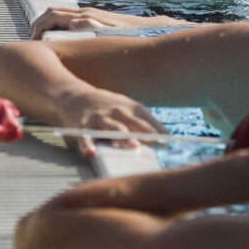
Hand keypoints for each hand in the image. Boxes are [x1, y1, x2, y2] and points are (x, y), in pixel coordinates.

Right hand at [30, 5, 131, 38]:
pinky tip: (60, 43)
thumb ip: (92, 25)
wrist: (148, 29)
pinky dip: (57, 29)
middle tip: (32, 45)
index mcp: (84, 15)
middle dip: (38, 26)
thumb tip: (73, 22)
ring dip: (47, 27)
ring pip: (59, 16)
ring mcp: (89, 16)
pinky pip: (68, 22)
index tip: (32, 42)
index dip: (38, 26)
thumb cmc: (130, 33)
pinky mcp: (93, 21)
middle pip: (52, 13)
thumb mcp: (111, 31)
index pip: (52, 15)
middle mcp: (85, 13)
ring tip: (41, 45)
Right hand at [53, 87, 167, 155]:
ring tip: (134, 146)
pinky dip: (87, 144)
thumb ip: (144, 124)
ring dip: (124, 137)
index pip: (149, 121)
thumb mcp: (128, 109)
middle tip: (159, 142)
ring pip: (114, 128)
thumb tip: (166, 140)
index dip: (160, 131)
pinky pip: (86, 136)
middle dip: (147, 133)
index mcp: (132, 108)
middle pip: (134, 123)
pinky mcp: (83, 124)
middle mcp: (118, 111)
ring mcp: (101, 117)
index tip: (171, 142)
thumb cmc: (110, 108)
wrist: (77, 96)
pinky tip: (90, 152)